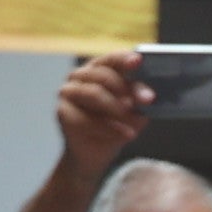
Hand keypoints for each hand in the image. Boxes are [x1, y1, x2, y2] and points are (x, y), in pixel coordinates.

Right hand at [48, 52, 148, 184]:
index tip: (138, 61)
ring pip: (94, 95)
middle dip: (128, 88)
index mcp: (99, 68)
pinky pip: (85, 118)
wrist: (95, 153)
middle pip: (104, 76)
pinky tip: (125, 135)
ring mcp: (68, 92)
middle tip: (148, 100)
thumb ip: (139, 101)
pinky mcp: (62, 112)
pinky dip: (108, 128)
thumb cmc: (116, 126)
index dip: (125, 58)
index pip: (112, 59)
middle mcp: (81, 75)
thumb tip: (149, 96)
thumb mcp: (134, 112)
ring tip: (135, 123)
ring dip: (118, 110)